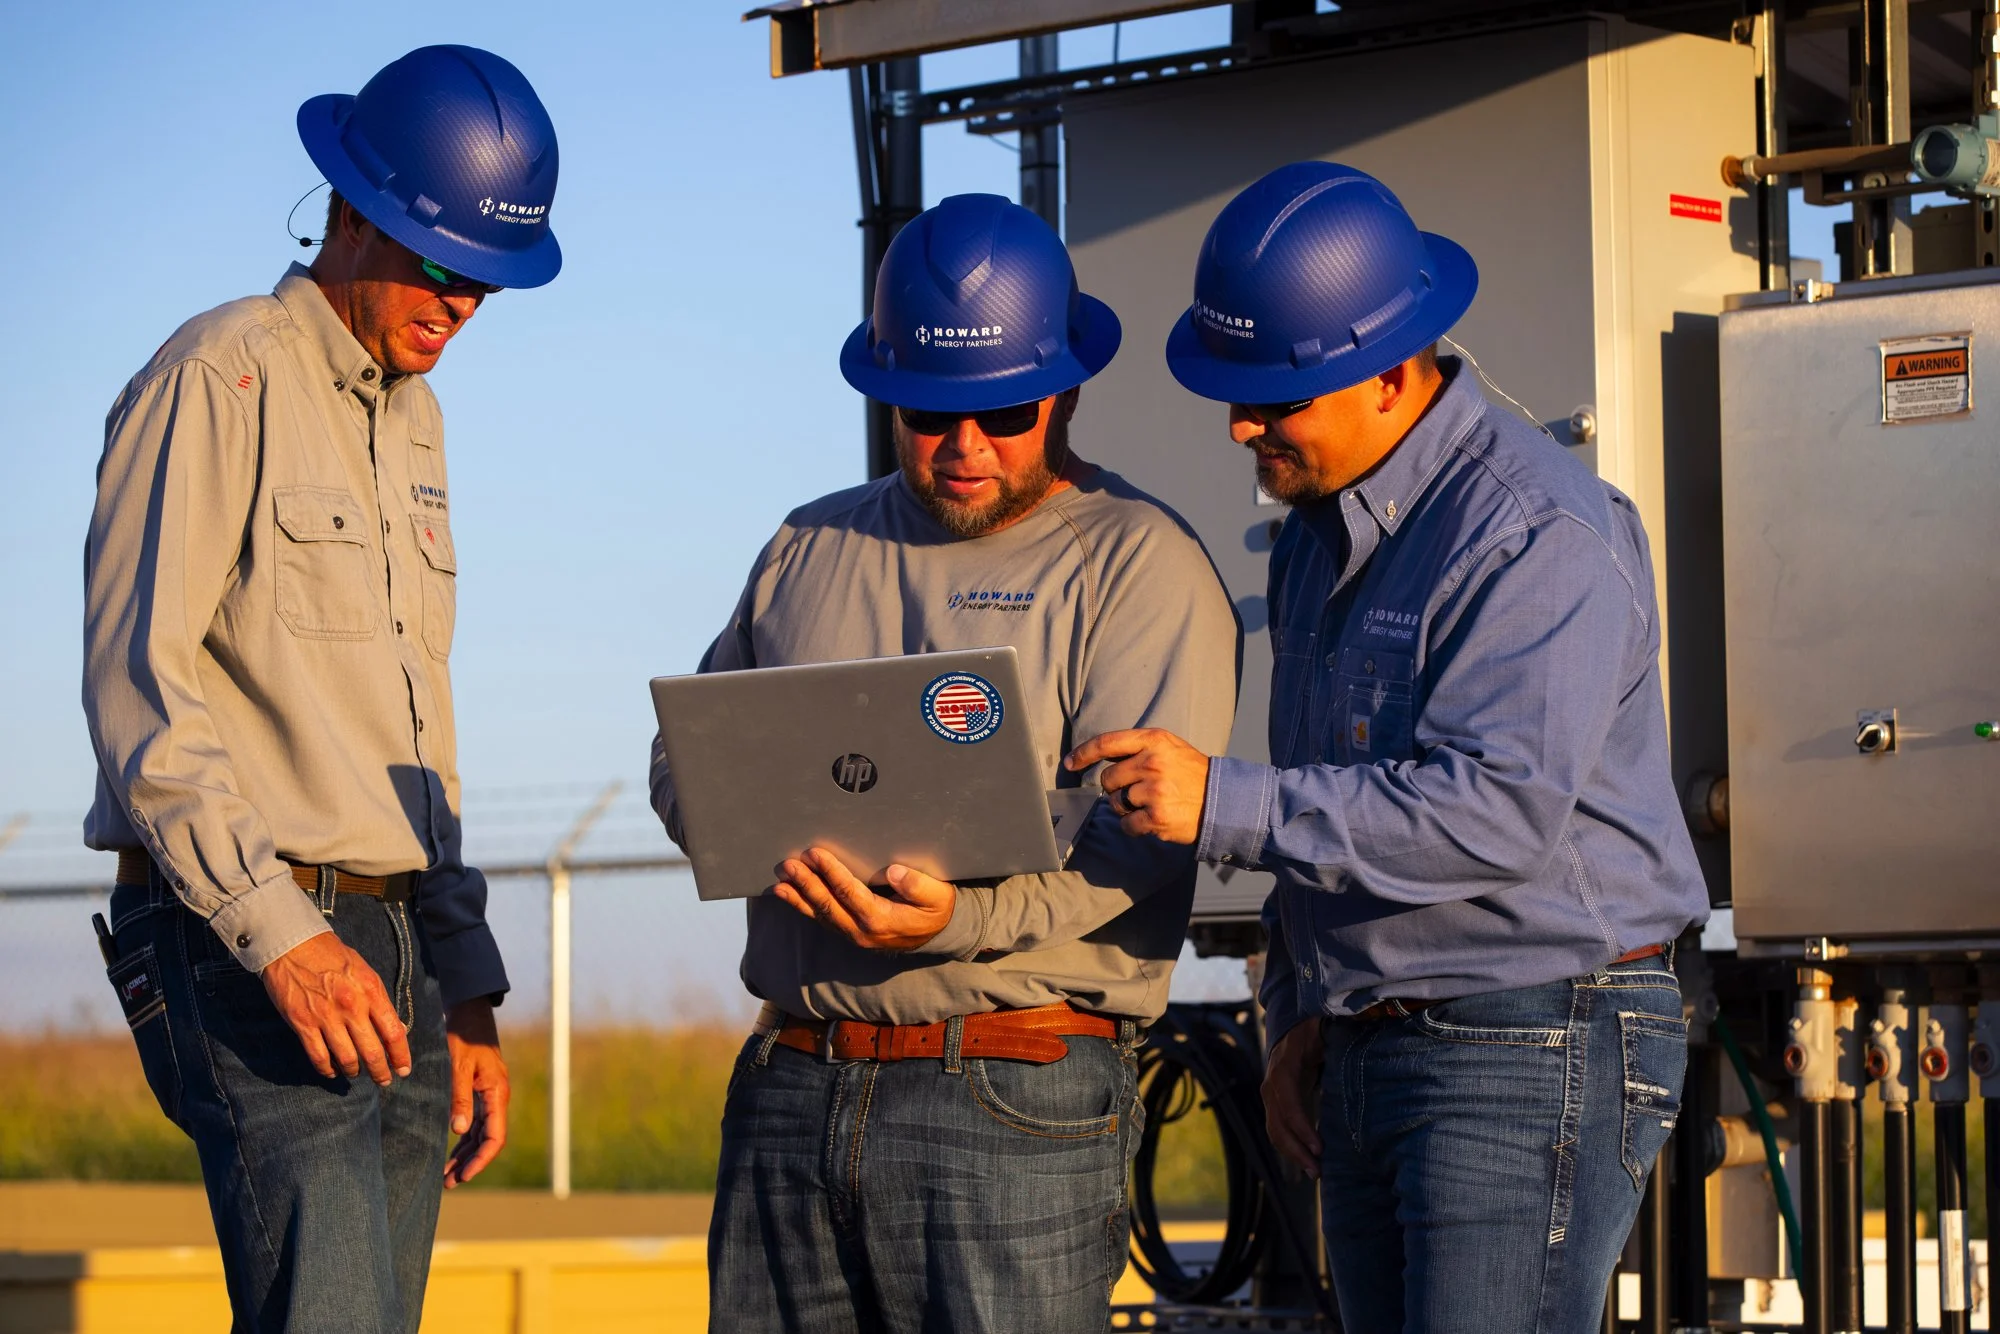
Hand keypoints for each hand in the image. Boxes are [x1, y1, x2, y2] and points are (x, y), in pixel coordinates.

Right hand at [260, 931, 409, 1084]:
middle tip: (383, 1081)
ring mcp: (326, 1017)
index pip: (394, 1032)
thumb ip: (377, 999)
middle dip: (380, 1072)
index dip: (400, 1056)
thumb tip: (392, 1026)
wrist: (293, 945)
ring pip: (347, 1058)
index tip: (403, 1069)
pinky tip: (332, 1072)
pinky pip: (319, 1057)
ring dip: (354, 1071)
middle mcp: (352, 1007)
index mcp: (371, 992)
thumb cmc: (332, 955)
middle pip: (372, 1052)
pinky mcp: (303, 1024)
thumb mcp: (364, 971)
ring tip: (356, 1074)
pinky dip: (327, 1070)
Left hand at [443, 998, 508, 1187]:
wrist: (468, 1013)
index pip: (495, 1136)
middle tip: (448, 1184)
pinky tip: (450, 1153)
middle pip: (487, 1140)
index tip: (463, 1176)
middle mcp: (496, 1098)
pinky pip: (474, 1123)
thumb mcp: (458, 1066)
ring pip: (480, 1134)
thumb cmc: (463, 1036)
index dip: (481, 1159)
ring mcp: (488, 1096)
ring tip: (446, 1176)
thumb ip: (460, 1098)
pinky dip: (462, 1140)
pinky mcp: (478, 1092)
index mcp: (497, 1093)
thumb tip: (459, 1131)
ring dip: (465, 1155)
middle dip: (470, 1163)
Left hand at [770, 848, 954, 951]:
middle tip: (788, 864)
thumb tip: (895, 872)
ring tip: (779, 880)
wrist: (939, 934)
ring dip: (798, 896)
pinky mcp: (849, 932)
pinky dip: (803, 906)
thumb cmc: (936, 909)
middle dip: (805, 883)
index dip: (830, 871)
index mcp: (881, 919)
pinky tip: (789, 894)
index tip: (815, 853)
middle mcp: (862, 931)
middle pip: (827, 905)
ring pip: (819, 915)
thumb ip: (918, 885)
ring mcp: (853, 935)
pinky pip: (822, 919)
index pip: (849, 892)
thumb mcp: (938, 896)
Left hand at [1063, 728, 1212, 844]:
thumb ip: (1138, 748)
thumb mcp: (1169, 747)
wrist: (1222, 800)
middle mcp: (1152, 762)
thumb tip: (1100, 757)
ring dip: (1126, 808)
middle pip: (1107, 779)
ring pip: (1115, 803)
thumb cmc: (1191, 773)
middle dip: (1116, 788)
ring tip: (1150, 804)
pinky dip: (1134, 826)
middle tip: (1139, 790)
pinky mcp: (1156, 816)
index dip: (1083, 753)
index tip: (1070, 762)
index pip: (1107, 742)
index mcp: (1154, 740)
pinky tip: (1152, 820)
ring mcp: (1154, 790)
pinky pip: (1126, 824)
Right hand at [1261, 1017, 1325, 1177]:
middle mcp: (1272, 1084)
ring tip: (1315, 1173)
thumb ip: (1336, 1037)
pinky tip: (1309, 1164)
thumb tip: (1361, 1035)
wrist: (1293, 1031)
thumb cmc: (1315, 1032)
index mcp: (1285, 1066)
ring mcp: (1271, 1097)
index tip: (1319, 1147)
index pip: (1287, 1100)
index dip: (1301, 1124)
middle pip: (1277, 1123)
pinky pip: (1279, 1131)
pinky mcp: (1276, 1107)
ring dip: (1293, 1155)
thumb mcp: (1324, 1031)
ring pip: (1275, 1131)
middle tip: (1318, 1170)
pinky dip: (1292, 1149)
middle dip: (1296, 1150)